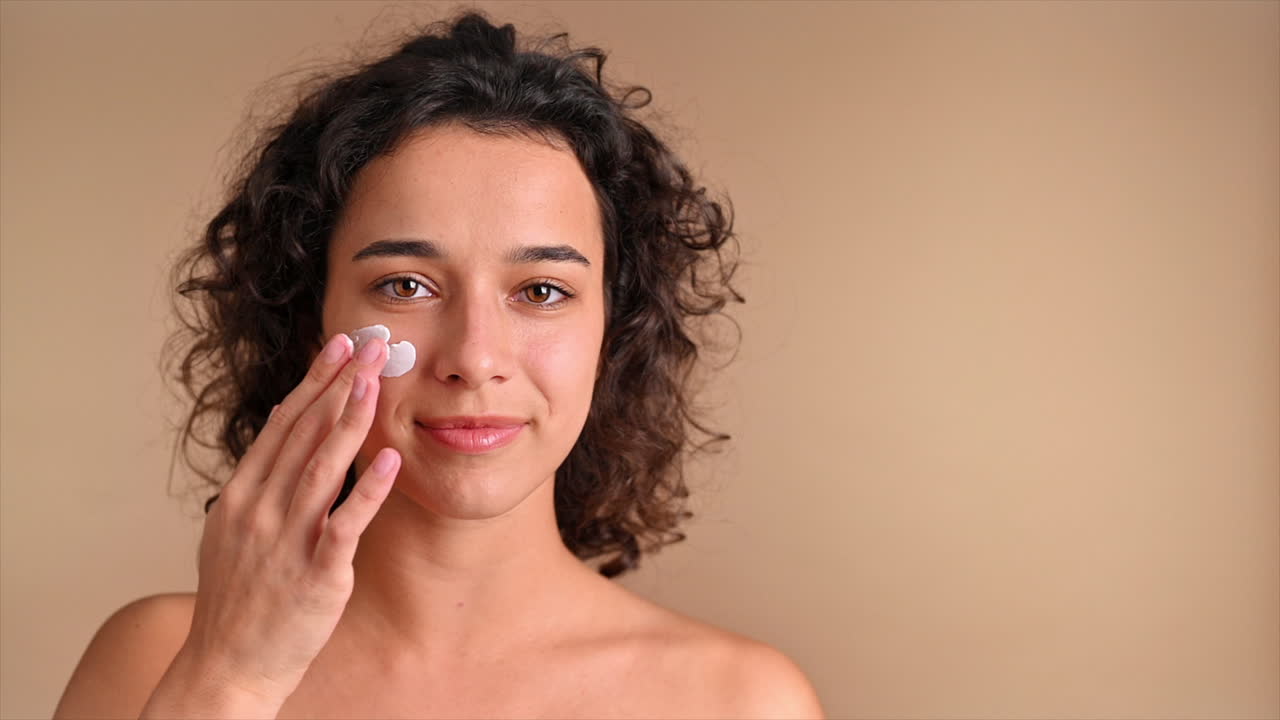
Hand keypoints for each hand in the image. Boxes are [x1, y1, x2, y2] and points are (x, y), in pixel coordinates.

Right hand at [146, 332, 400, 715]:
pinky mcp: (316, 574)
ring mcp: (286, 541)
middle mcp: (260, 511)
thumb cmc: (237, 601)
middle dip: (340, 383)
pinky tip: (389, 456)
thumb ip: (258, 484)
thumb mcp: (232, 533)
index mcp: (240, 496)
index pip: (282, 424)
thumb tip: (279, 431)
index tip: (339, 346)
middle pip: (304, 433)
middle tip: (373, 344)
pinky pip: (345, 523)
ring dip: (351, 418)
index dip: (314, 381)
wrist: (226, 666)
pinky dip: (368, 488)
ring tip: (378, 379)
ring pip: (322, 466)